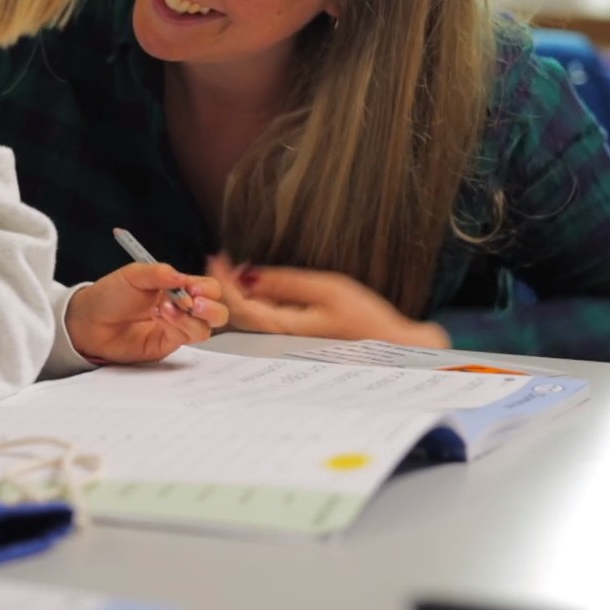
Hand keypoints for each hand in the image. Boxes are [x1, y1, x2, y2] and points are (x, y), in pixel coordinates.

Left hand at [65, 263, 226, 363]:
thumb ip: (158, 273)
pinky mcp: (167, 344)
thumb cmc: (110, 295)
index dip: (208, 290)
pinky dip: (177, 328)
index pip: (208, 288)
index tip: (194, 289)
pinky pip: (185, 339)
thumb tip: (182, 277)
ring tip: (164, 310)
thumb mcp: (133, 275)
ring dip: (189, 319)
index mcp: (177, 285)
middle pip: (217, 311)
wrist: (89, 322)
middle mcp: (182, 307)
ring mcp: (176, 327)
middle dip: (211, 308)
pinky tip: (160, 319)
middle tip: (193, 304)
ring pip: (205, 328)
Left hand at [208, 255, 448, 348]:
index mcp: (284, 331)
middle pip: (239, 315)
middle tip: (218, 260)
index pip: (239, 306)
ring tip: (234, 268)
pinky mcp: (296, 344)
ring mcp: (287, 346)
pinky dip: (257, 302)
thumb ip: (285, 283)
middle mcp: (280, 343)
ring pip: (250, 320)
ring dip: (239, 293)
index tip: (215, 258)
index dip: (222, 282)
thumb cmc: (366, 321)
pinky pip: (266, 323)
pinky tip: (258, 285)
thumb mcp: (327, 290)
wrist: (394, 351)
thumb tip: (247, 275)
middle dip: (224, 287)